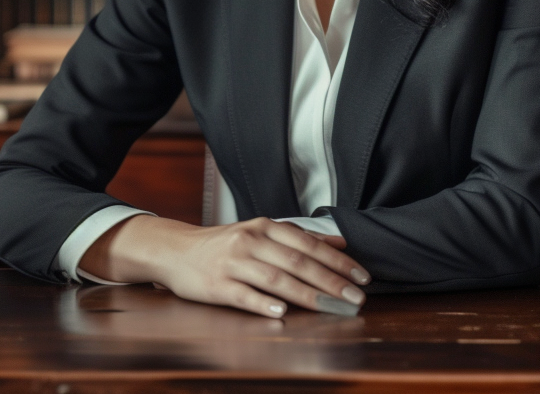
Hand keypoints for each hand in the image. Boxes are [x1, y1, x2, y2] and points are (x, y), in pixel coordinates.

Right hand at [78, 215, 370, 318]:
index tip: (362, 276)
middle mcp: (252, 241)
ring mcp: (233, 263)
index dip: (337, 261)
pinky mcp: (216, 285)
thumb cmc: (226, 244)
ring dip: (307, 295)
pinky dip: (263, 303)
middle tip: (356, 297)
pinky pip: (243, 295)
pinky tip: (280, 312)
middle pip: (297, 262)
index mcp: (266, 227)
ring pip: (276, 278)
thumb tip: (340, 242)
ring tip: (332, 307)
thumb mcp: (262, 233)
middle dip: (331, 281)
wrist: (178, 250)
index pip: (309, 244)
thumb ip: (299, 238)